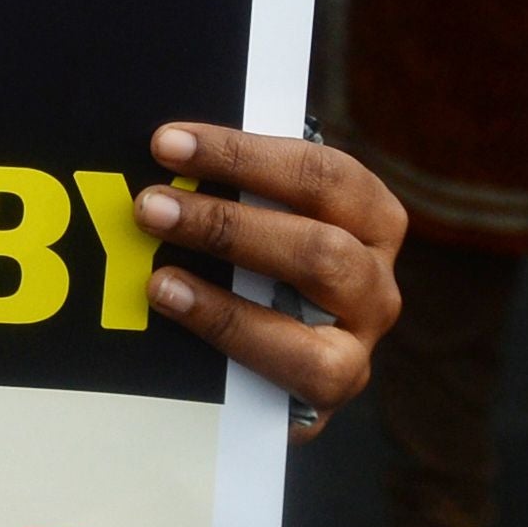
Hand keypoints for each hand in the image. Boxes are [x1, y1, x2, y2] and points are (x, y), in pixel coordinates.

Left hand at [130, 124, 403, 431]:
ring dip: (231, 265)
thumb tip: (168, 156)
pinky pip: (295, 359)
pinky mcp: (338, 382)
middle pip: (318, 241)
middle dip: (226, 220)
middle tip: (152, 206)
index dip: (241, 155)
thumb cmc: (262, 269)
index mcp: (368, 214)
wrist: (275, 368)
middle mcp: (375, 273)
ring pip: (317, 287)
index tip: (170, 144)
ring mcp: (362, 333)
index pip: (318, 173)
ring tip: (159, 266)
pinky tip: (174, 302)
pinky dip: (227, 325)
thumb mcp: (257, 222)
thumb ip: (232, 190)